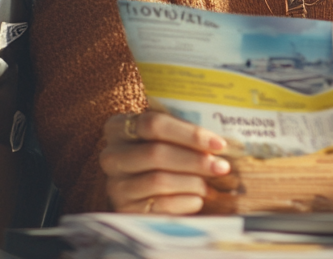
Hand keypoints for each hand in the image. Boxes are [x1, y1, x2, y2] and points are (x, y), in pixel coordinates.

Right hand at [99, 101, 231, 213]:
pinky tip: (197, 199)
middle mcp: (111, 156)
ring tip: (208, 185)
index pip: (153, 124)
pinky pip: (160, 205)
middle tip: (221, 166)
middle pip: (156, 153)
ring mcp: (116, 185)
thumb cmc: (162, 155)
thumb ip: (185, 134)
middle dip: (195, 160)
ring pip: (159, 180)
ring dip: (192, 182)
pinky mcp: (124, 210)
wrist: (142, 189)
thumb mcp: (167, 137)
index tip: (218, 143)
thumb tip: (220, 144)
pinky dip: (185, 201)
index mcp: (119, 127)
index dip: (189, 133)